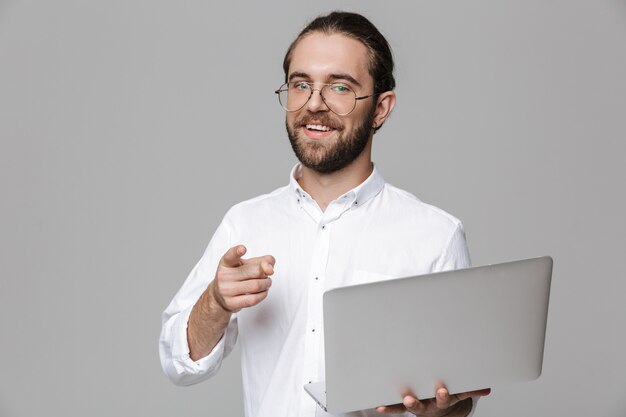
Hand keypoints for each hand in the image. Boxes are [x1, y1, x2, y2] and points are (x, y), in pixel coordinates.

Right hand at [210, 245, 275, 312]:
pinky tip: (262, 292)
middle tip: (266, 274)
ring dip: (266, 284)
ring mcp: (226, 290)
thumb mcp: (245, 265)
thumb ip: (261, 261)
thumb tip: (270, 265)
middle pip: (254, 271)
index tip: (243, 248)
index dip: (237, 252)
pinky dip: (263, 294)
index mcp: (226, 263)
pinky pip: (253, 299)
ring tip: (266, 283)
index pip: (230, 256)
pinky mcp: (231, 303)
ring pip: (255, 286)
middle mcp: (224, 276)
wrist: (219, 296)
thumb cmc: (236, 277)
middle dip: (265, 272)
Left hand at [375, 384, 490, 416]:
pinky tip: (378, 405)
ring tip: (386, 406)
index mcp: (442, 400)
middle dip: (416, 403)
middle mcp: (428, 404)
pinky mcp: (404, 405)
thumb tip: (487, 389)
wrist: (443, 408)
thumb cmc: (450, 394)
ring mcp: (416, 405)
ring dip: (398, 406)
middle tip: (410, 400)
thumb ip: (472, 388)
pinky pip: (395, 406)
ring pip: (407, 407)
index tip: (442, 391)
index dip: (443, 396)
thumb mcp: (461, 391)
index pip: (443, 399)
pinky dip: (387, 406)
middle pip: (423, 405)